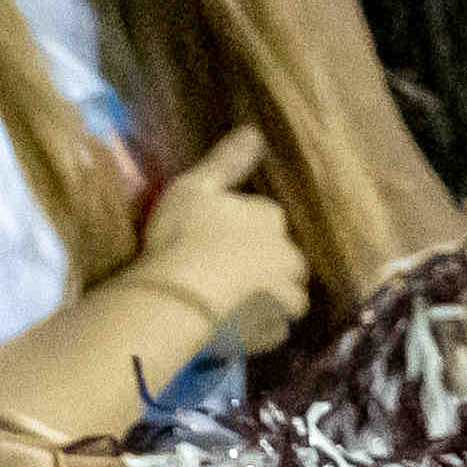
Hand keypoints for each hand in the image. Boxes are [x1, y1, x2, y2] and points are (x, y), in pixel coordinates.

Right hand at [123, 127, 310, 357]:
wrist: (177, 299)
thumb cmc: (182, 237)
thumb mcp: (195, 187)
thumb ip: (228, 161)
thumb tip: (256, 131)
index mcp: (271, 218)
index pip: (266, 219)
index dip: (241, 230)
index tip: (213, 239)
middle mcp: (289, 256)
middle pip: (284, 259)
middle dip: (266, 264)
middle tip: (226, 273)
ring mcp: (285, 299)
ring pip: (286, 295)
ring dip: (270, 297)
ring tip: (235, 304)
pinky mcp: (274, 334)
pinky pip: (274, 329)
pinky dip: (260, 328)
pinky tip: (235, 327)